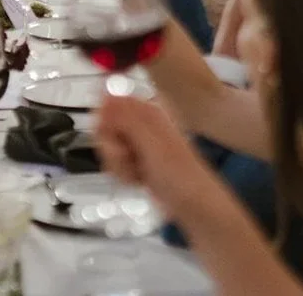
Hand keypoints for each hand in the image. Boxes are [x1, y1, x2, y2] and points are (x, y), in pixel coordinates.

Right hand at [97, 93, 221, 221]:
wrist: (197, 208)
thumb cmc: (183, 177)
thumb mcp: (152, 144)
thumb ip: (127, 118)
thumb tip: (106, 94)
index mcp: (148, 111)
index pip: (109, 102)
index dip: (105, 121)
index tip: (113, 137)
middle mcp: (142, 123)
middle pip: (105, 125)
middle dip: (110, 146)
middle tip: (127, 158)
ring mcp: (139, 143)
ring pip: (107, 144)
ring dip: (117, 163)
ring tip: (136, 172)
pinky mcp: (136, 160)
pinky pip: (114, 160)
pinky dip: (122, 172)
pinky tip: (137, 179)